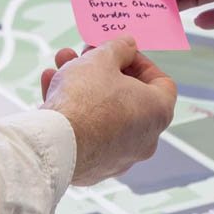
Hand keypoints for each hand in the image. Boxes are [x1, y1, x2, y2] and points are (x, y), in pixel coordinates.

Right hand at [39, 37, 176, 185]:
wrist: (54, 145)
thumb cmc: (84, 100)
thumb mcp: (102, 59)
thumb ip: (119, 48)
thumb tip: (127, 45)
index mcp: (157, 112)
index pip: (161, 83)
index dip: (140, 62)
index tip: (120, 53)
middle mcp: (145, 139)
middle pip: (128, 97)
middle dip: (104, 71)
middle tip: (87, 56)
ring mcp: (119, 157)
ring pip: (104, 114)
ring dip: (84, 87)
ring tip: (61, 67)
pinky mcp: (93, 168)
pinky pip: (88, 133)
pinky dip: (74, 112)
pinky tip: (51, 90)